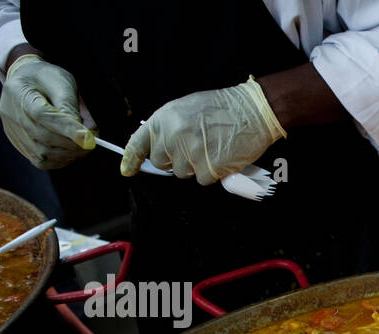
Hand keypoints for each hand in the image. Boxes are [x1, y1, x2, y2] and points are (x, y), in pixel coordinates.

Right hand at [0, 54, 93, 169]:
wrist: (25, 79)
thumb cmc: (46, 78)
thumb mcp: (62, 82)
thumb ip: (71, 107)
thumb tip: (85, 135)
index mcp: (19, 91)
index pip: (42, 115)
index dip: (68, 129)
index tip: (90, 139)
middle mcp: (10, 113)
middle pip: (43, 137)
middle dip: (72, 144)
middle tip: (90, 142)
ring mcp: (12, 130)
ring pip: (42, 154)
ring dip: (68, 154)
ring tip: (81, 146)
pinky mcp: (18, 143)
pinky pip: (40, 160)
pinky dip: (59, 160)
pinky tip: (69, 151)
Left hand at [121, 77, 285, 184]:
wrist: (252, 111)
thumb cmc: (223, 108)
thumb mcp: (187, 108)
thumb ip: (170, 127)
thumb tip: (162, 147)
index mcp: (164, 119)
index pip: (139, 143)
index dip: (131, 159)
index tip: (126, 170)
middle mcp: (173, 136)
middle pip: (163, 164)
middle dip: (176, 160)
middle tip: (194, 148)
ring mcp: (190, 153)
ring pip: (184, 173)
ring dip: (196, 166)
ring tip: (212, 148)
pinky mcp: (207, 168)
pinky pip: (202, 180)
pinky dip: (212, 173)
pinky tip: (221, 156)